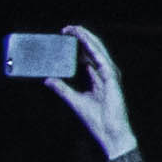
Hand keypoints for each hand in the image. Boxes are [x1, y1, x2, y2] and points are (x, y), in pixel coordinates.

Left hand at [45, 25, 137, 153]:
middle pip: (93, 50)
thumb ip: (63, 89)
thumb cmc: (98, 121)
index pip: (88, 57)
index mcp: (98, 79)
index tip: (65, 37)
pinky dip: (93, 49)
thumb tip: (48, 79)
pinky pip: (101, 60)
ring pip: (98, 51)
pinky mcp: (112, 79)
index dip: (78, 45)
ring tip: (75, 29)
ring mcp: (110, 76)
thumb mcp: (74, 101)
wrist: (110, 133)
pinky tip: (85, 41)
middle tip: (68, 28)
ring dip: (87, 39)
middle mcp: (105, 75)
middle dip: (81, 38)